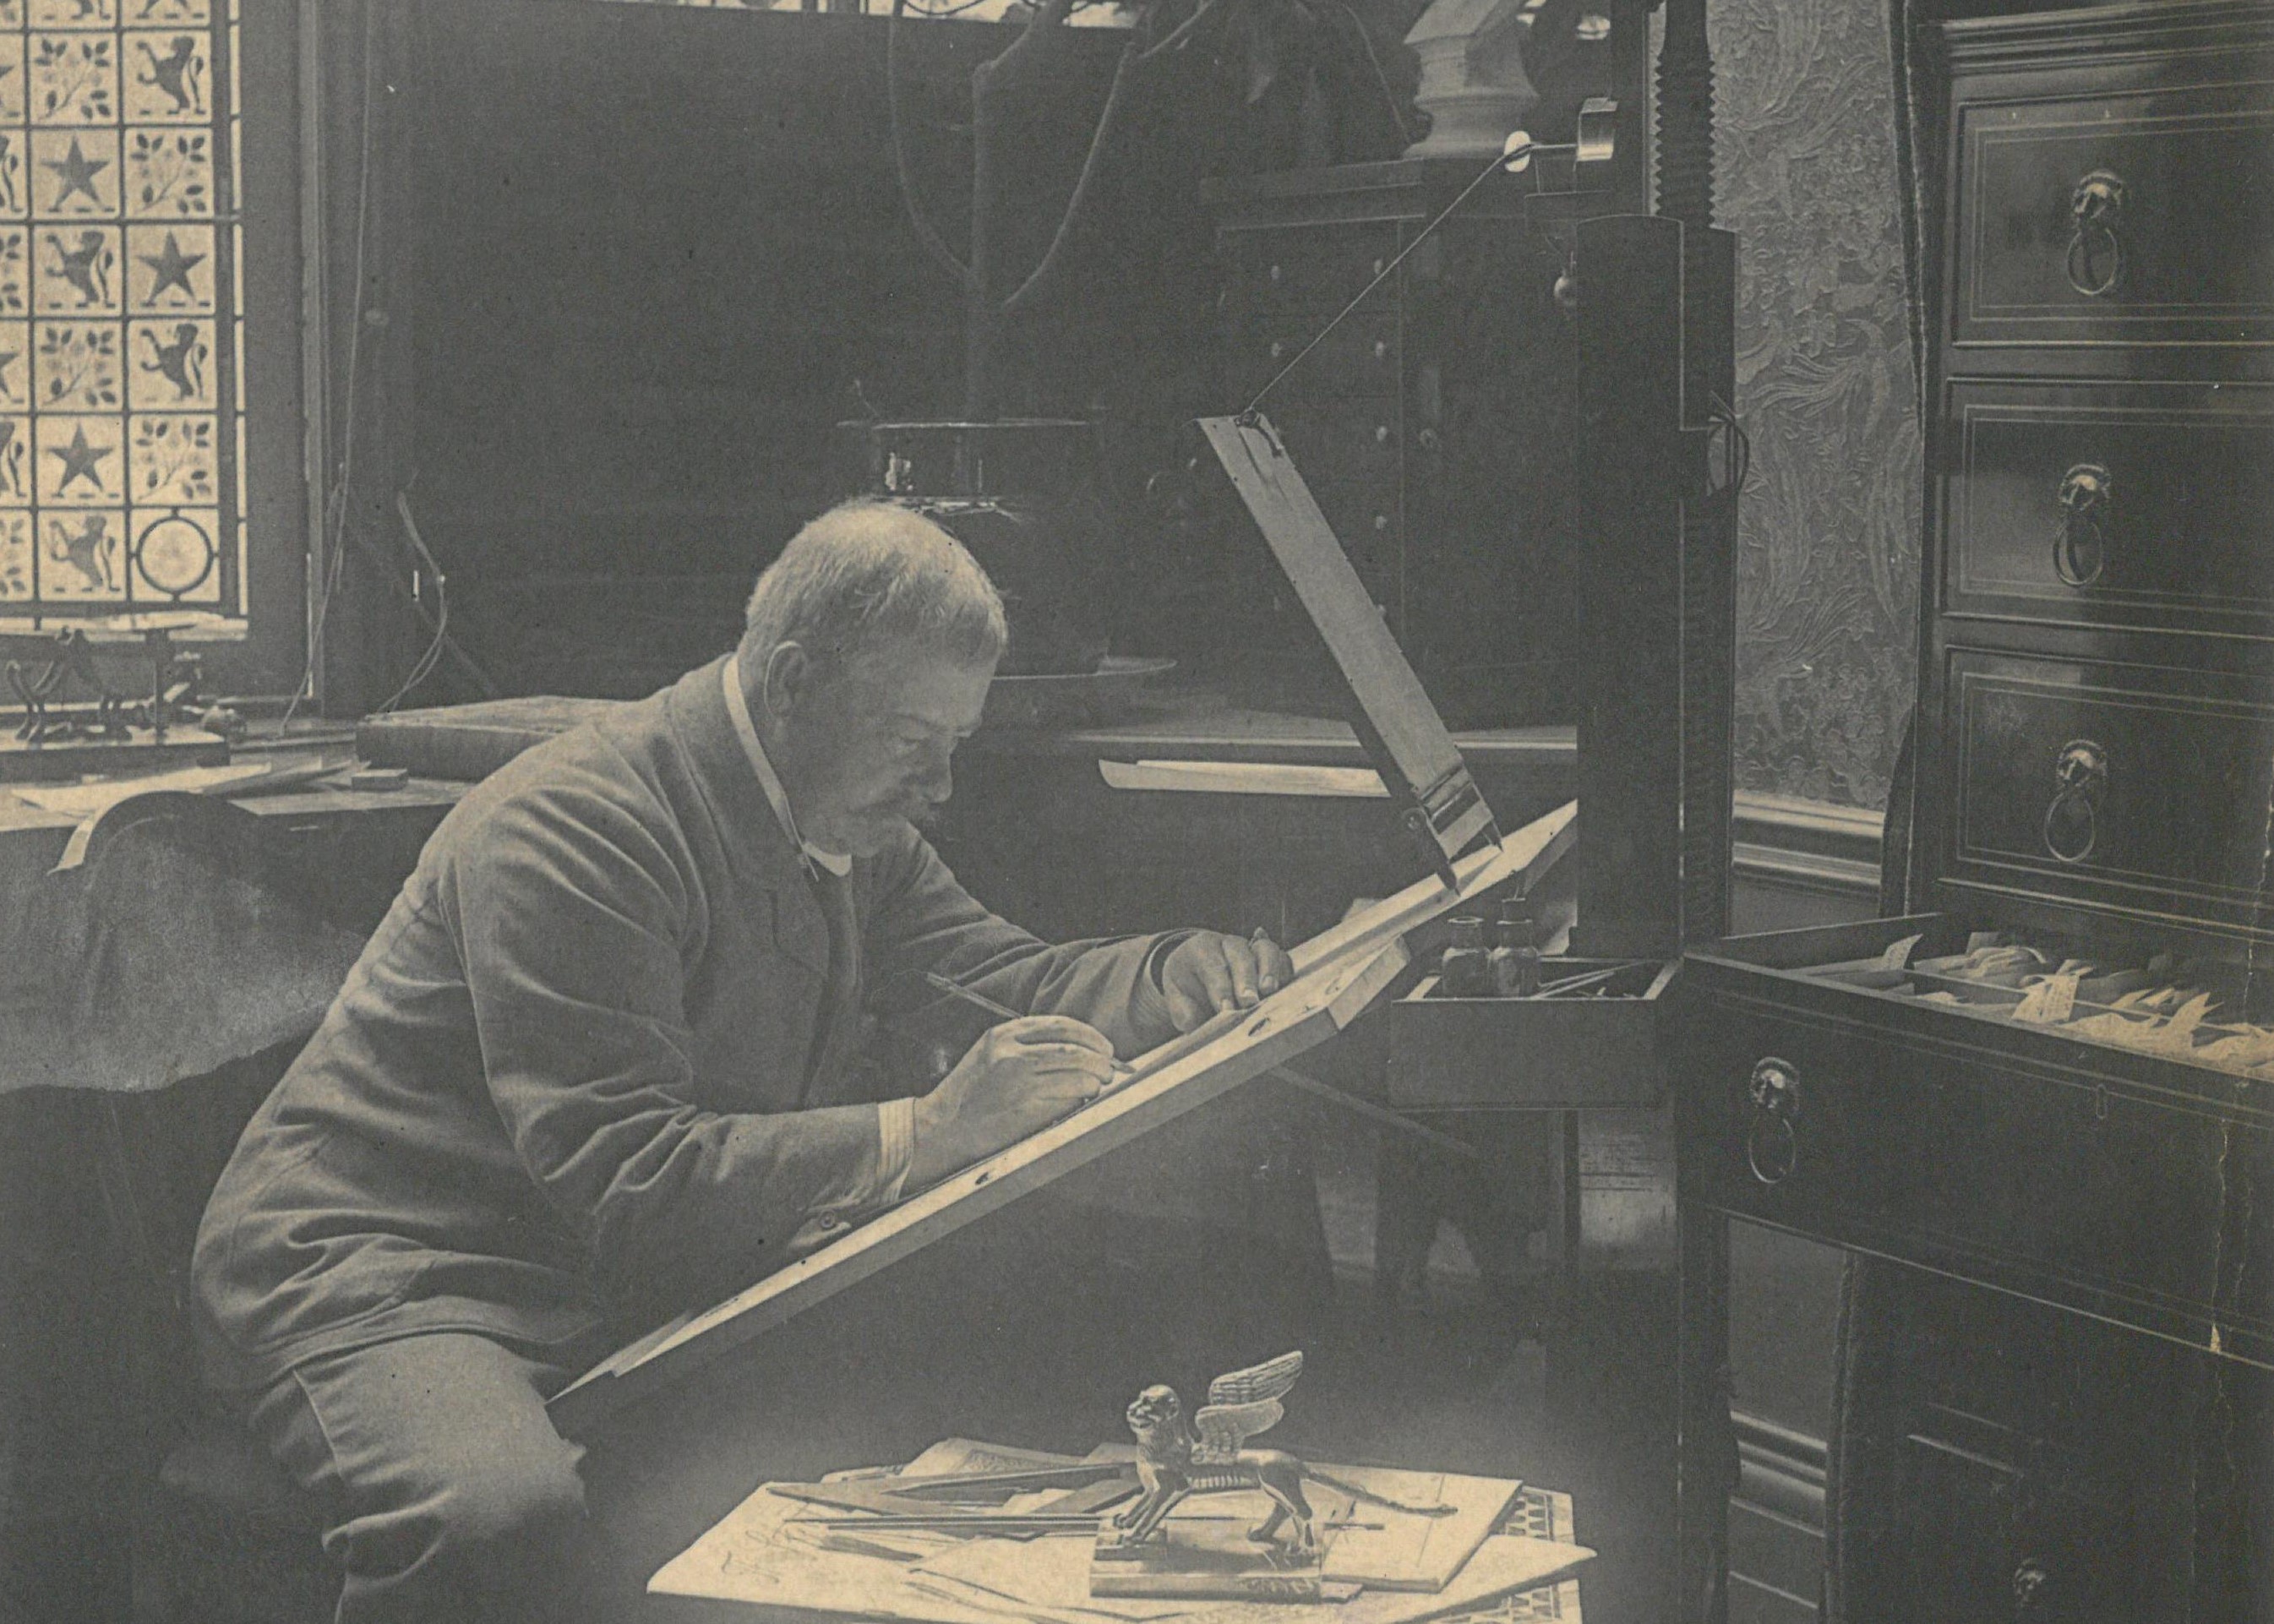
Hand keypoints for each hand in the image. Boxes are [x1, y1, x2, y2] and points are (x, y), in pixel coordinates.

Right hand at [908, 1016, 1118, 1186]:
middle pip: (1074, 1050)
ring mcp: (1019, 1083)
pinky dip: (1080, 1100)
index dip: (1090, 1035)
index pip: (1061, 1026)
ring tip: (1096, 1086)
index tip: (1103, 1046)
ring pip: (1076, 1075)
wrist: (943, 1127)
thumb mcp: (990, 1053)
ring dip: (1094, 1082)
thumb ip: (1025, 1044)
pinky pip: (1067, 1101)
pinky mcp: (1025, 1110)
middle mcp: (1011, 1054)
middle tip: (1109, 1068)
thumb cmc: (971, 1092)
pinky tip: (1079, 1101)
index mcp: (1003, 1035)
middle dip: (1100, 1059)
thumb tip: (1080, 1047)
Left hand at [1158, 931, 1294, 1031]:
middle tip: (1249, 1002)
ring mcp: (1251, 948)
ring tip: (1270, 992)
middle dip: (1245, 979)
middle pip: (1240, 955)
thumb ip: (1181, 1009)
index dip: (1220, 987)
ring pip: (1265, 950)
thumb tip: (1195, 1022)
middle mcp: (1228, 944)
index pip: (1212, 965)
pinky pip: (1282, 960)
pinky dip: (1284, 974)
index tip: (1226, 1009)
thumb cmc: (1187, 987)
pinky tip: (1283, 992)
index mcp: (1200, 949)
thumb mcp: (1174, 996)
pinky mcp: (1269, 959)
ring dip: (1269, 971)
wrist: (1198, 975)